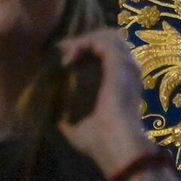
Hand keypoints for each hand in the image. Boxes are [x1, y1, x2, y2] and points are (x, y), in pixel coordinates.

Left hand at [55, 29, 156, 175]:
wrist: (116, 146)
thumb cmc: (100, 141)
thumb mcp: (77, 127)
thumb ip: (68, 117)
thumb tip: (53, 114)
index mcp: (122, 83)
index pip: (109, 53)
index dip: (86, 50)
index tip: (63, 58)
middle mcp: (128, 71)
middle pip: (110, 39)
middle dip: (84, 40)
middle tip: (62, 50)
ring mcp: (126, 65)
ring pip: (108, 35)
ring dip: (84, 40)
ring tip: (66, 52)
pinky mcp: (120, 63)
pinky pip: (102, 41)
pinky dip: (83, 44)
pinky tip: (69, 59)